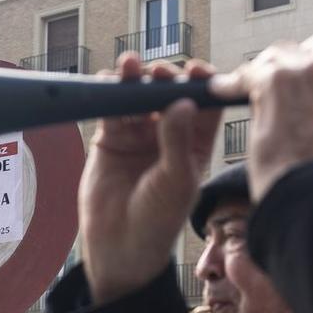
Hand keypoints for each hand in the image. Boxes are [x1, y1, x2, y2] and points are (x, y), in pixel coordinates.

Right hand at [79, 54, 222, 303]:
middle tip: (160, 72)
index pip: (205, 105)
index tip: (198, 70)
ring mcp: (139, 134)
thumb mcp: (177, 179)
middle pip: (170, 93)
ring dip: (135, 78)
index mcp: (197, 143)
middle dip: (166, 77)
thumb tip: (182, 100)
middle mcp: (169, 134)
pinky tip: (108, 80)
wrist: (119, 246)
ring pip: (139, 96)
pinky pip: (111, 108)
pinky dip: (109, 92)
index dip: (203, 83)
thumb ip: (178, 139)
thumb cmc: (158, 219)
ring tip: (130, 66)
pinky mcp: (110, 138)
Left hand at [215, 32, 312, 203]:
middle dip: (293, 63)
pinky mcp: (279, 78)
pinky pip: (250, 72)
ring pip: (279, 55)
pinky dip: (234, 83)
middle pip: (311, 47)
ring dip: (264, 72)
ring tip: (248, 90)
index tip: (304, 81)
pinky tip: (223, 92)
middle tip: (275, 85)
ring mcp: (312, 69)